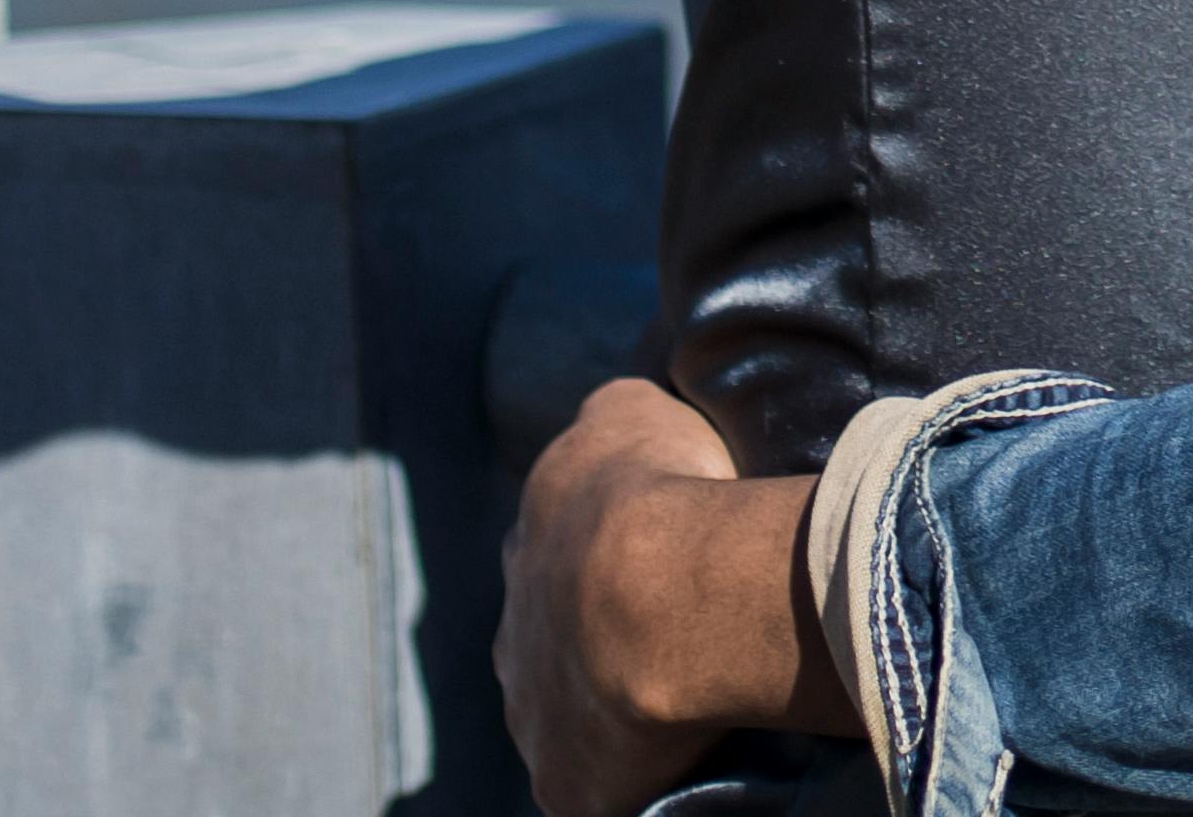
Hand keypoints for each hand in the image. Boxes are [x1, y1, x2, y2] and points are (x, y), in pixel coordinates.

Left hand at [500, 375, 824, 816]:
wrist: (654, 595)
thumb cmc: (655, 494)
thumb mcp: (629, 412)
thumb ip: (614, 418)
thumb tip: (618, 418)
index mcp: (527, 551)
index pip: (555, 558)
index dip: (600, 560)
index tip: (651, 564)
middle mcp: (512, 638)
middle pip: (549, 644)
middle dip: (592, 642)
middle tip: (666, 639)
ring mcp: (532, 717)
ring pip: (566, 718)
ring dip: (606, 711)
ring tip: (680, 704)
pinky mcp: (563, 783)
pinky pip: (596, 784)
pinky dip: (627, 775)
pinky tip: (673, 762)